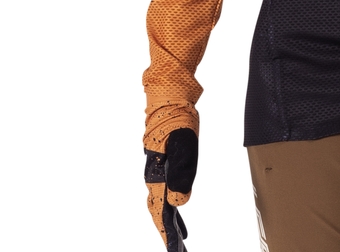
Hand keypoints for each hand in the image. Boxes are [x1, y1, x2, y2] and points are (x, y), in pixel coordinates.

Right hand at [144, 128, 198, 250]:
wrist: (170, 103)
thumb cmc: (177, 123)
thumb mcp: (184, 147)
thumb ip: (181, 174)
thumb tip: (178, 203)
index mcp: (158, 176)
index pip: (162, 211)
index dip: (167, 232)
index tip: (174, 249)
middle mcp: (155, 178)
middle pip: (159, 213)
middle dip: (168, 233)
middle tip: (177, 251)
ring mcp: (159, 173)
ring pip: (162, 204)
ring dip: (170, 223)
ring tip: (179, 240)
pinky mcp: (165, 167)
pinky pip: (168, 192)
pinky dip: (173, 207)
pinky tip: (178, 213)